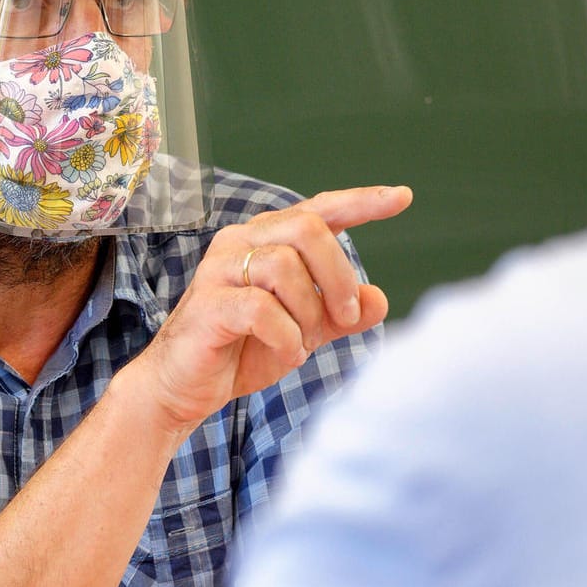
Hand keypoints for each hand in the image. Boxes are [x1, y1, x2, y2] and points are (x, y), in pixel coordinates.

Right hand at [122, 185, 411, 435]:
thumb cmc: (242, 350)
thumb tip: (379, 299)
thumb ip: (340, 316)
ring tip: (304, 344)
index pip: (320, 209)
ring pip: (285, 268)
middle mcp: (241, 242)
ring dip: (309, 314)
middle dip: (338, 275)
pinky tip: (287, 353)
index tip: (403, 197)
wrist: (183, 389)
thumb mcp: (305, 332)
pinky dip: (286, 336)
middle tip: (345, 316)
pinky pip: (262, 308)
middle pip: (307, 228)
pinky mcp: (208, 303)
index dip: (362, 202)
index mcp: (267, 240)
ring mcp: (220, 270)